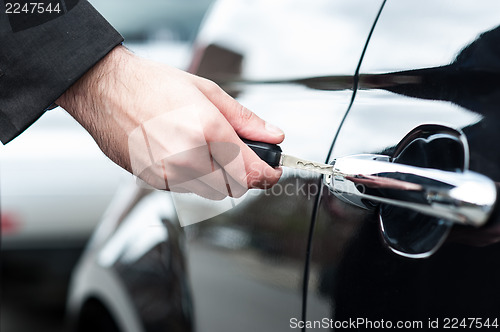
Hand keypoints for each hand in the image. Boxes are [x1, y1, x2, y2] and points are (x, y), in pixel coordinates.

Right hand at [56, 45, 283, 198]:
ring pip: (211, 192)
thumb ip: (245, 119)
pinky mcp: (154, 181)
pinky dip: (195, 178)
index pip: (251, 171)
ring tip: (206, 148)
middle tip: (241, 156)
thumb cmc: (150, 85)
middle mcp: (189, 157)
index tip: (274, 172)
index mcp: (207, 130)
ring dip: (219, 177)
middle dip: (243, 174)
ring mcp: (169, 173)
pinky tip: (184, 153)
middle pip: (234, 187)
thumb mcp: (207, 92)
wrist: (105, 90)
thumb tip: (272, 134)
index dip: (269, 174)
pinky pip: (187, 190)